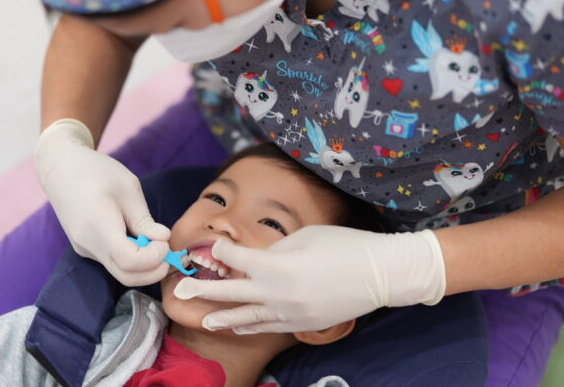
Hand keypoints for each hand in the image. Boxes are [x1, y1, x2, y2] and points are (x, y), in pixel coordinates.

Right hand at [35, 118, 170, 285]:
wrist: (61, 168)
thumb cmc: (96, 171)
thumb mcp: (128, 188)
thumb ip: (144, 219)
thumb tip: (163, 239)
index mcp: (99, 226)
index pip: (130, 261)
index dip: (154, 258)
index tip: (164, 240)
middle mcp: (89, 245)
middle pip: (126, 276)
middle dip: (153, 270)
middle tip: (166, 249)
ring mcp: (85, 249)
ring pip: (119, 271)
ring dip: (143, 265)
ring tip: (153, 241)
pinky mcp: (84, 248)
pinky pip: (111, 262)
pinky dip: (130, 259)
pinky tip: (137, 239)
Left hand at [172, 225, 445, 333]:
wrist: (381, 274)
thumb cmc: (344, 246)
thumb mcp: (305, 237)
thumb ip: (275, 250)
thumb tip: (258, 259)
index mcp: (277, 266)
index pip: (236, 259)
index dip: (222, 251)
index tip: (215, 247)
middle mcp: (278, 293)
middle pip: (231, 293)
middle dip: (205, 290)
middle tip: (182, 289)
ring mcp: (289, 313)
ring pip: (247, 317)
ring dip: (223, 317)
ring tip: (204, 320)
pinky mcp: (302, 324)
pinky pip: (268, 326)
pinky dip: (250, 326)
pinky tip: (237, 326)